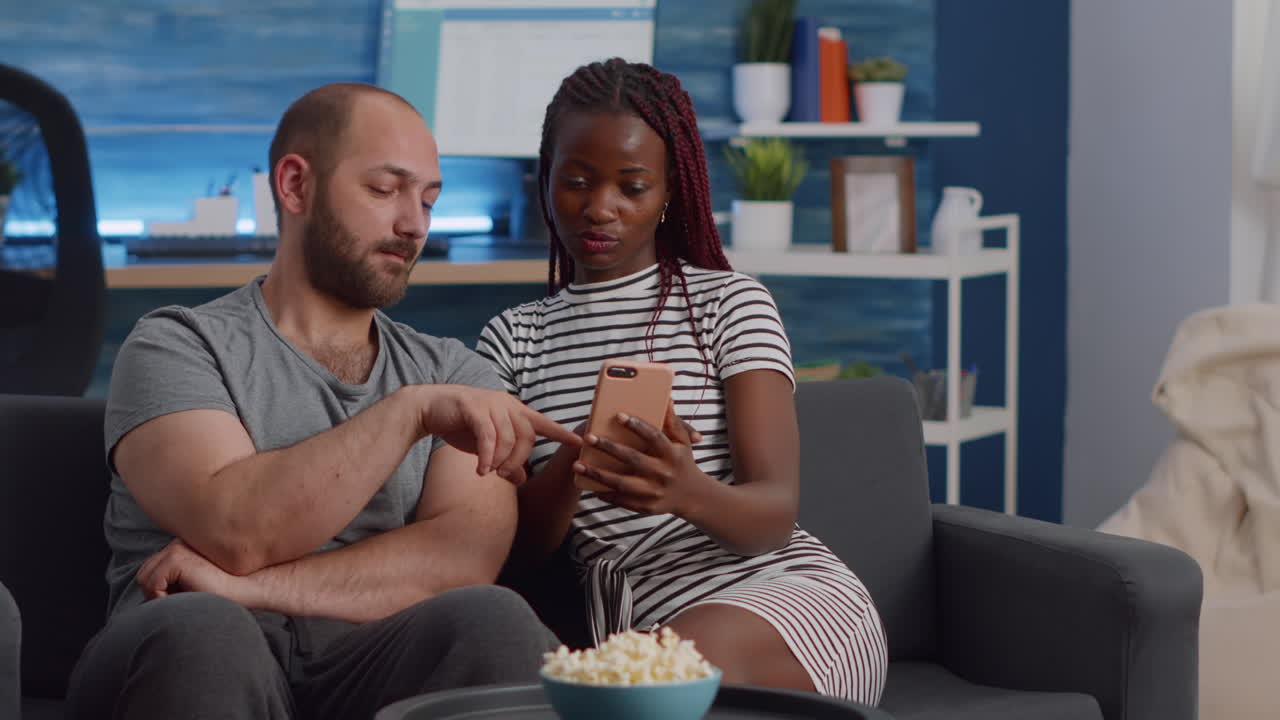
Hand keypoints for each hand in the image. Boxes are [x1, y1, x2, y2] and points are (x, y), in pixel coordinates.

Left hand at [135, 539, 247, 602]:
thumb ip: (176, 578)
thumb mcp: (194, 581)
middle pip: (145, 572)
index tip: (177, 599)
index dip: (159, 588)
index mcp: (182, 546)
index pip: (153, 568)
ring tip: (178, 601)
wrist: (245, 588)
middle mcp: (176, 543)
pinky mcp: (176, 558)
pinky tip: (181, 599)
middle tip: (175, 602)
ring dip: (157, 594)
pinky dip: (160, 597)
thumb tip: (150, 591)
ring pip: (145, 577)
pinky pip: (151, 583)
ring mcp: (176, 549)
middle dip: (154, 591)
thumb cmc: (223, 590)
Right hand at [414, 385, 580, 483]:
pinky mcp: (473, 407)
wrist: (429, 408)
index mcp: (514, 410)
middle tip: (504, 476)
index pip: (543, 422)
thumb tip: (521, 480)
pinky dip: (487, 456)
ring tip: (489, 473)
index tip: (580, 441)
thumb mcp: (487, 447)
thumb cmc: (461, 426)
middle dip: (519, 460)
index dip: (561, 433)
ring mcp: (490, 404)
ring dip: (501, 460)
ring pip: (508, 437)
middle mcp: (506, 404)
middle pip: (527, 436)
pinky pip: (488, 436)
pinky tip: (482, 470)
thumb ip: (505, 460)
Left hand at [572, 400, 706, 514]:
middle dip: (608, 448)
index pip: (654, 437)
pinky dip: (604, 492)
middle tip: (588, 437)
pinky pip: (621, 499)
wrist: (691, 496)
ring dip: (597, 474)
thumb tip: (666, 398)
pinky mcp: (646, 506)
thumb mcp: (682, 441)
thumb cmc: (682, 461)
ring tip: (578, 464)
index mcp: (673, 454)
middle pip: (633, 459)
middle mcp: (664, 473)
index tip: (618, 415)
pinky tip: (589, 484)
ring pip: (621, 483)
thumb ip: (672, 421)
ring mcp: (654, 492)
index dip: (637, 426)